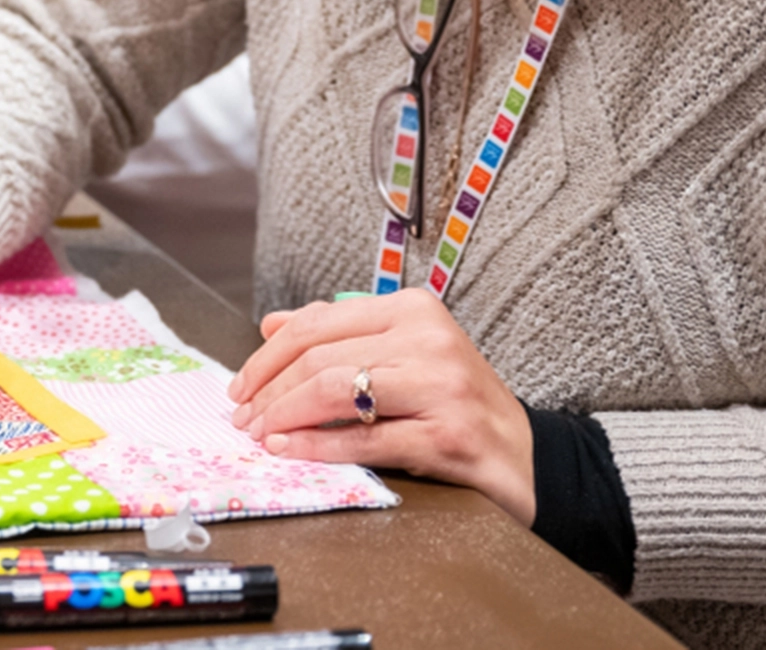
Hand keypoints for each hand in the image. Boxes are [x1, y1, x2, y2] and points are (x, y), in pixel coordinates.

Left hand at [227, 287, 537, 524]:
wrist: (524, 455)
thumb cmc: (454, 402)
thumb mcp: (402, 354)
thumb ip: (340, 335)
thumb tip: (271, 325)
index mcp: (413, 309)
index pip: (317, 324)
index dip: (268, 357)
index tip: (241, 385)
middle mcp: (428, 339)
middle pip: (319, 359)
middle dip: (269, 391)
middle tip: (243, 416)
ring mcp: (440, 387)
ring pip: (336, 391)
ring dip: (285, 416)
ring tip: (260, 434)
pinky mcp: (447, 436)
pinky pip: (364, 439)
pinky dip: (317, 446)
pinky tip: (289, 451)